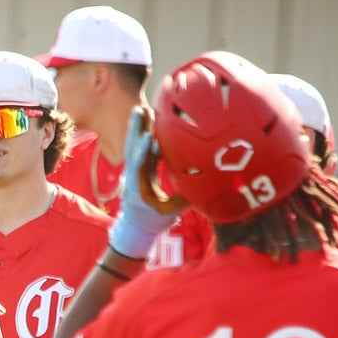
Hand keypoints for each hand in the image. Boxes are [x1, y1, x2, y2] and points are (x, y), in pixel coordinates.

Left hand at [108, 108, 180, 258]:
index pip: (140, 165)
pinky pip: (139, 149)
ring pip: (133, 146)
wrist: (136, 228)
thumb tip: (205, 183)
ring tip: (141, 109)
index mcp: (139, 187)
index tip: (148, 136)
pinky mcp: (137, 169)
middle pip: (133, 148)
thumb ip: (185, 196)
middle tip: (140, 110)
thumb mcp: (171, 211)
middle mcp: (132, 176)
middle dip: (137, 129)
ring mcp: (132, 171)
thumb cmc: (154, 221)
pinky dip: (143, 135)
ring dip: (138, 127)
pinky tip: (149, 123)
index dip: (144, 151)